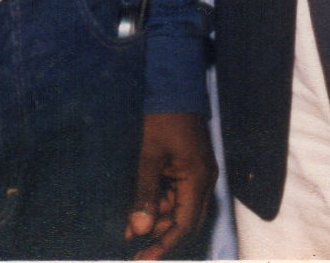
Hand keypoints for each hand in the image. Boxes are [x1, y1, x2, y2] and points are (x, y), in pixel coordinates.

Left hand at [126, 112, 215, 258]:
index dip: (164, 246)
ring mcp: (197, 173)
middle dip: (159, 236)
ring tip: (126, 228)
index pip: (184, 225)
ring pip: (177, 208)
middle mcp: (203, 180)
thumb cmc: (162, 117)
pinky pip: (174, 194)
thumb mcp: (148, 156)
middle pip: (184, 221)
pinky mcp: (188, 167)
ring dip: (154, 219)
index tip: (142, 260)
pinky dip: (156, 203)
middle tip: (132, 248)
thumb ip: (144, 194)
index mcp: (198, 178)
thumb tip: (138, 231)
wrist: (173, 84)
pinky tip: (135, 209)